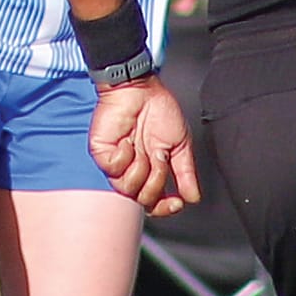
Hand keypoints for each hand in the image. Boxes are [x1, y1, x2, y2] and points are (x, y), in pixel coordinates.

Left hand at [88, 77, 200, 216]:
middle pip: (143, 199)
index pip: (155, 202)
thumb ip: (185, 172)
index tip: (177, 202)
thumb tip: (193, 197)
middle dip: (156, 182)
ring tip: (143, 147)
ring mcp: (116, 163)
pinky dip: (124, 156)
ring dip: (141, 168)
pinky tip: (127, 141)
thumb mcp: (180, 144)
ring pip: (127, 188)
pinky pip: (113, 169)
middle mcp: (133, 171)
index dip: (165, 208)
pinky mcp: (102, 153)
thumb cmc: (159, 110)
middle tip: (159, 158)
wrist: (140, 88)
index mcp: (151, 170)